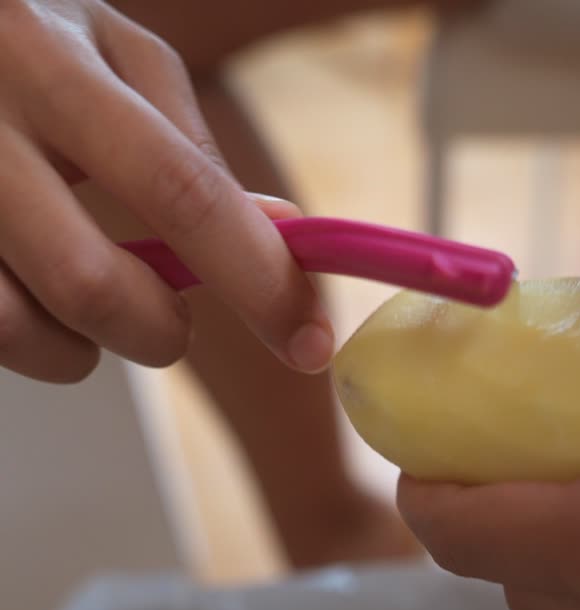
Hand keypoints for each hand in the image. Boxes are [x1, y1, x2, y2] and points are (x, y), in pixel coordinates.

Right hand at [0, 0, 331, 381]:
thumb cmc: (20, 44)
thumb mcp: (107, 55)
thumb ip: (191, 144)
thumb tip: (284, 235)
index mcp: (49, 61)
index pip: (179, 188)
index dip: (256, 279)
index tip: (305, 340)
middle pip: (91, 284)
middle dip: (155, 332)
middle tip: (166, 320)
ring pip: (17, 327)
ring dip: (77, 350)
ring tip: (85, 304)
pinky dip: (27, 341)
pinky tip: (32, 298)